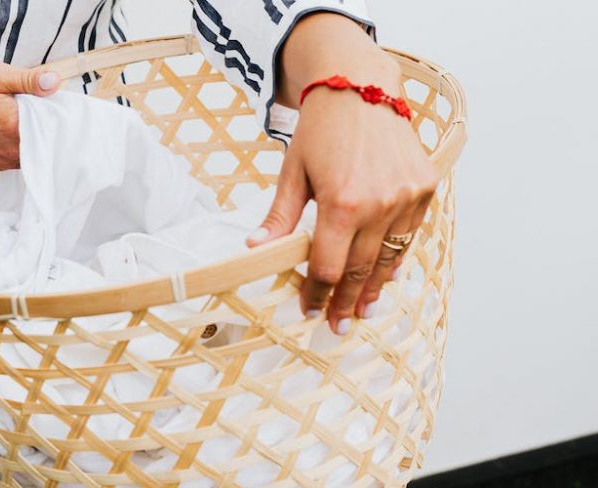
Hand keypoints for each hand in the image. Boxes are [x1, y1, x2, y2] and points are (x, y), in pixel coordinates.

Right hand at [0, 59, 60, 169]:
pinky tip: (3, 122)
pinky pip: (19, 152)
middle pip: (46, 134)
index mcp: (14, 125)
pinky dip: (19, 138)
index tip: (42, 91)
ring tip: (11, 109)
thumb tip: (55, 83)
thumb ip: (25, 80)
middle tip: (25, 97)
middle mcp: (11, 150)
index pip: (54, 118)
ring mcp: (3, 160)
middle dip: (43, 116)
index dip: (52, 102)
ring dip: (31, 128)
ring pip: (34, 144)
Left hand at [245, 13, 438, 334]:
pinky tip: (386, 276)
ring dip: (374, 288)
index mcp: (341, 203)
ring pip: (389, 258)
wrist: (361, 88)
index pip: (328, 266)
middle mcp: (379, 204)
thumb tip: (256, 250)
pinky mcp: (424, 188)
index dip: (317, 293)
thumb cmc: (321, 130)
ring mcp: (406, 197)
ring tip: (363, 311)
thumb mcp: (293, 172)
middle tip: (339, 326)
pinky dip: (397, 258)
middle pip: (359, 270)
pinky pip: (409, 235)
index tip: (310, 310)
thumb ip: (280, 216)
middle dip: (346, 301)